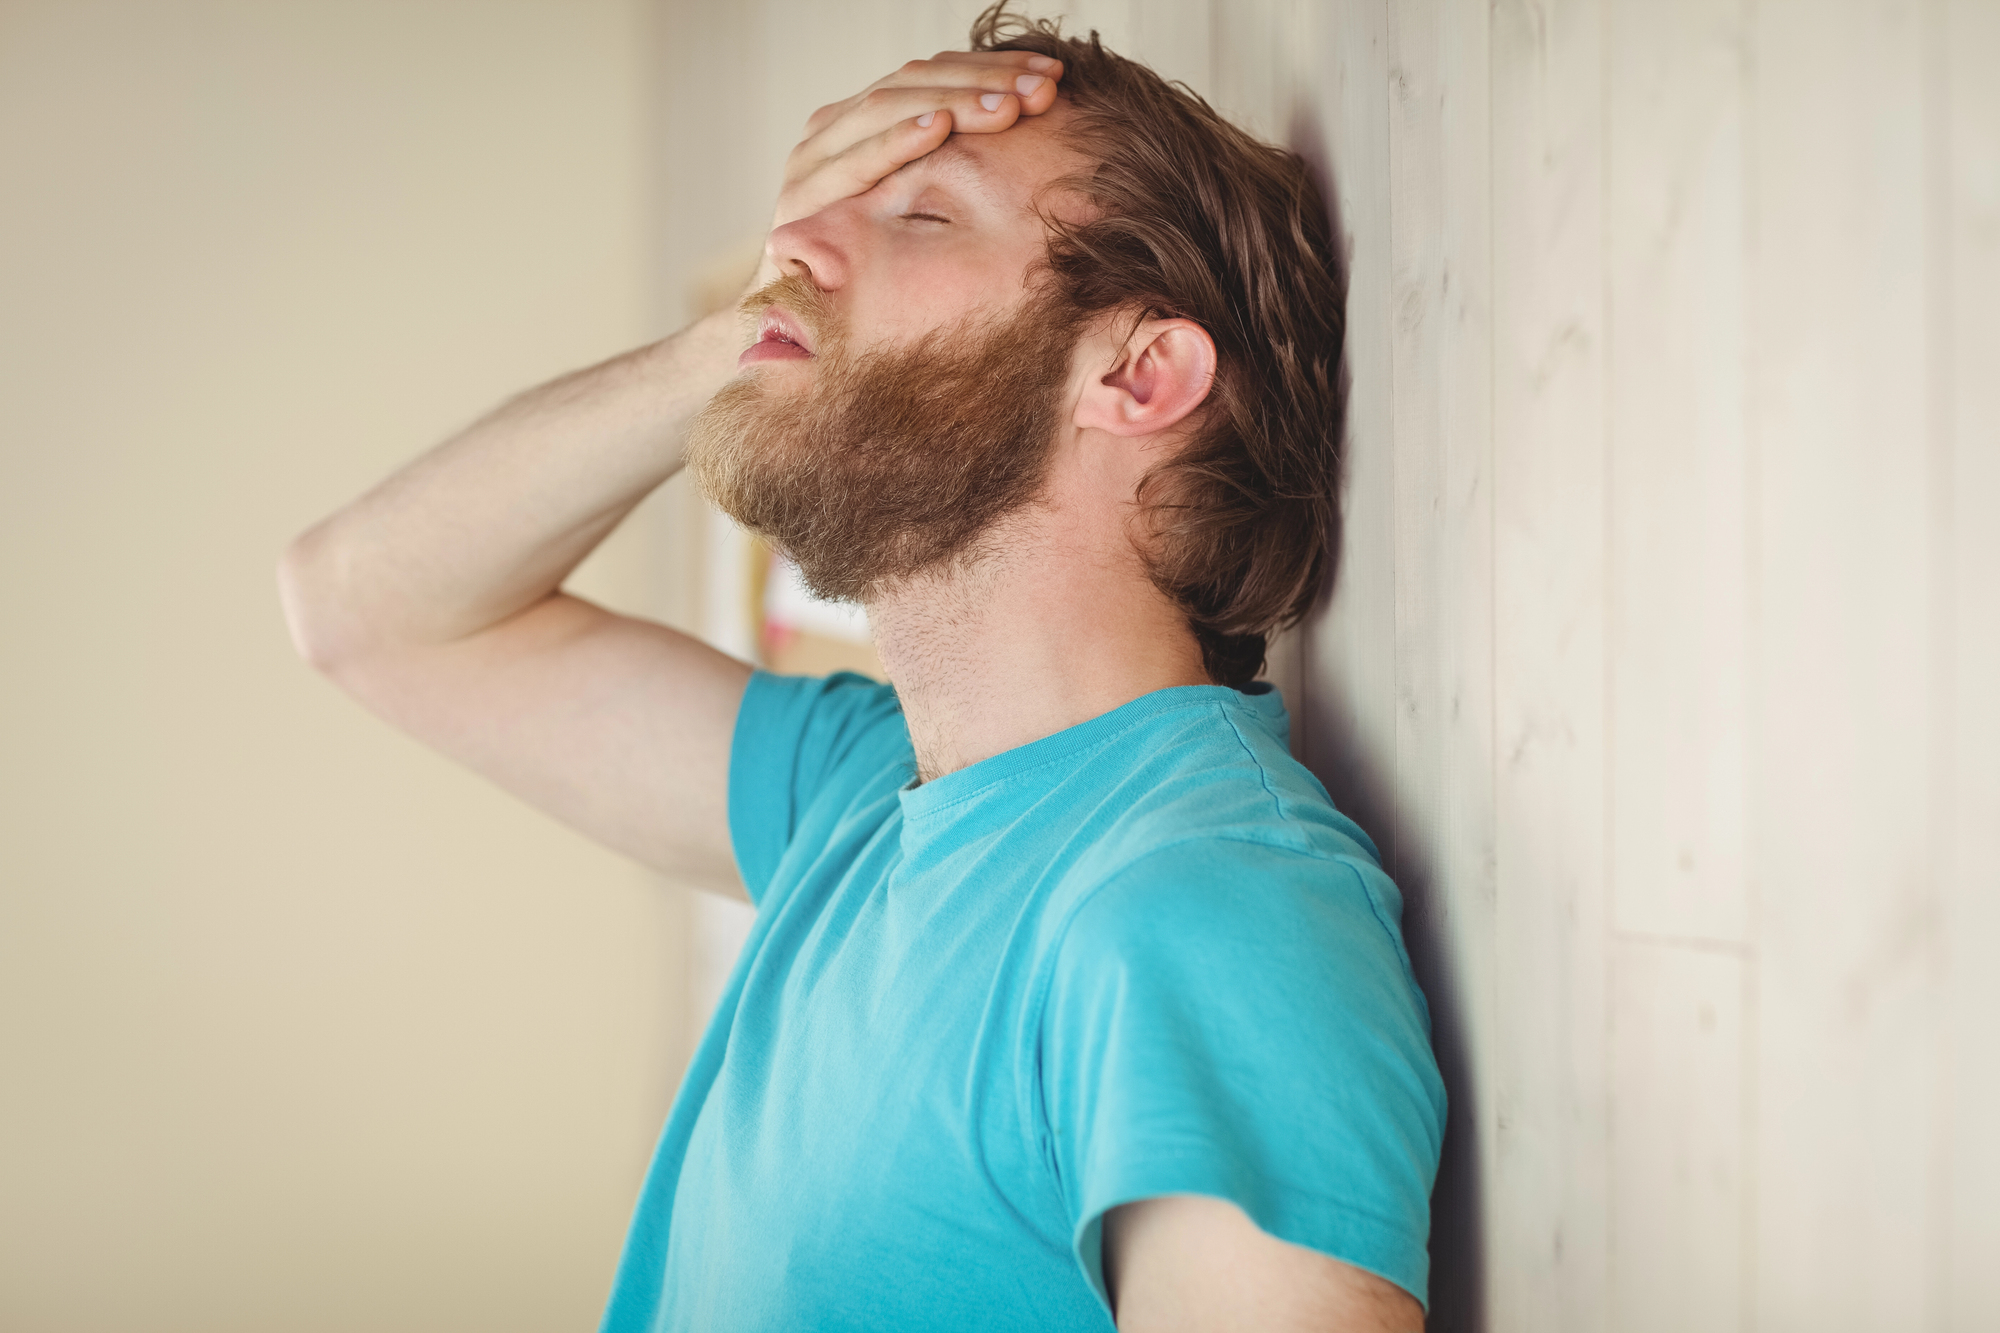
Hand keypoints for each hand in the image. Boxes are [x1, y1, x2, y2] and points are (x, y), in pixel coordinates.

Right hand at [751, 50, 1064, 287]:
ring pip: (887, 108)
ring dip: (953, 104)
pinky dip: (897, 140)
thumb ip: (951, 167)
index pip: (933, 73)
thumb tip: (1033, 131)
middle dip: (983, 82)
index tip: (1051, 73)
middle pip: (913, 82)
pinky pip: (856, 160)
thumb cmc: (876, 267)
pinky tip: (937, 128)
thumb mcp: (921, 207)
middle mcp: (834, 129)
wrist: (803, 321)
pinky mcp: (802, 199)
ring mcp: (814, 160)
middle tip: (1041, 90)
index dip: (991, 68)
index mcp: (864, 120)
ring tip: (1005, 107)